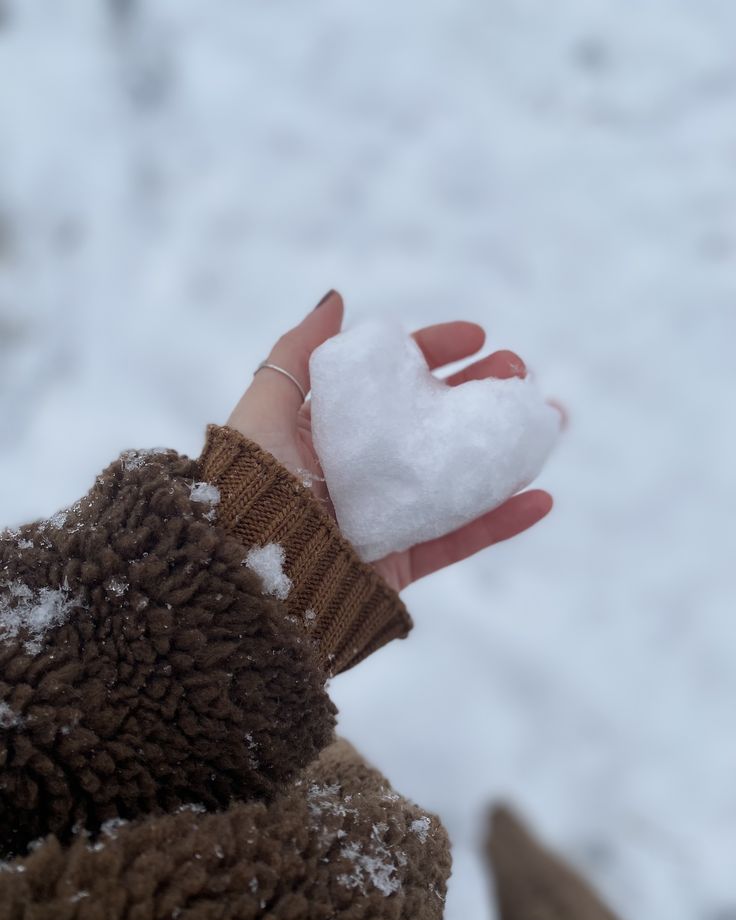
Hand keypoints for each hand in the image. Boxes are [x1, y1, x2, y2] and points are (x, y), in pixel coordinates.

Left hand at [227, 291, 557, 592]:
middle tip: (519, 373)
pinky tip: (540, 496)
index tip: (476, 336)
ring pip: (458, 475)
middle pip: (435, 422)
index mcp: (332, 430)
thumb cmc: (249, 487)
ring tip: (549, 420)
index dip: (436, 352)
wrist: (249, 576)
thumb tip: (337, 300)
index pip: (393, 381)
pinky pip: (460, 539)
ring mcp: (388, 515)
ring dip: (506, 448)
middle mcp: (364, 469)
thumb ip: (296, 354)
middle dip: (481, 393)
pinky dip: (502, 521)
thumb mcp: (263, 408)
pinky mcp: (402, 562)